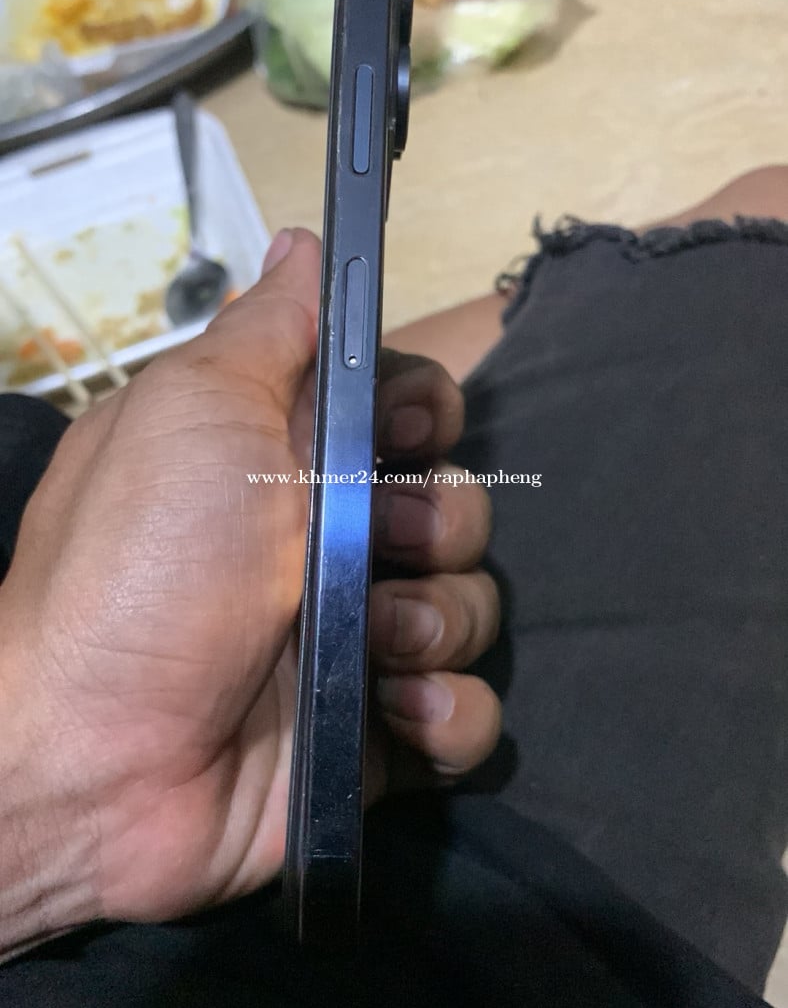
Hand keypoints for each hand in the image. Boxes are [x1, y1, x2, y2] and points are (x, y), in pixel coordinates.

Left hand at [0, 229, 499, 954]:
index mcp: (277, 461)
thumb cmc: (141, 568)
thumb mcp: (192, 414)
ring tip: (374, 642)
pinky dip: (450, 713)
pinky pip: (468, 712)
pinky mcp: (376, 731)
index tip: (405, 431)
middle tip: (377, 543)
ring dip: (440, 618)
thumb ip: (268, 329)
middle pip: (452, 503)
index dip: (422, 412)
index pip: (400, 411)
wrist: (98, 766)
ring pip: (472, 605)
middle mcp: (320, 544)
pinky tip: (397, 713)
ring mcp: (352, 643)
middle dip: (437, 521)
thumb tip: (303, 241)